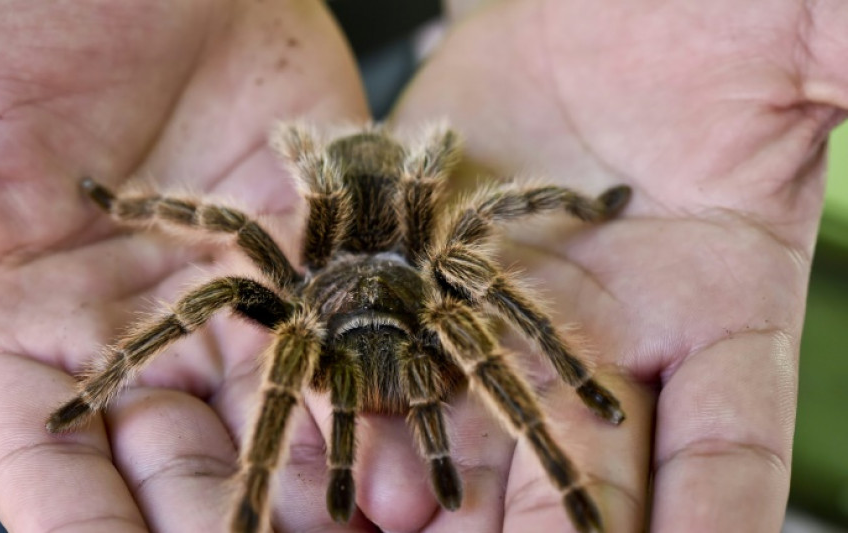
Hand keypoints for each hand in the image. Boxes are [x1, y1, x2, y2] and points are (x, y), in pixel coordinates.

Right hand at [0, 1, 368, 530]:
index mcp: (19, 311)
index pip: (48, 463)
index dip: (82, 531)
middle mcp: (129, 320)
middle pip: (169, 466)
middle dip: (214, 523)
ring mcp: (228, 290)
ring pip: (266, 420)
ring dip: (301, 484)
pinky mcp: (307, 248)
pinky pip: (336, 340)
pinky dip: (362, 397)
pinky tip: (393, 449)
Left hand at [386, 0, 847, 530]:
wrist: (600, 3)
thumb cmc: (717, 17)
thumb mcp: (807, 36)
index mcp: (722, 305)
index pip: (729, 445)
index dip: (713, 518)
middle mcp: (616, 331)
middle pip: (586, 464)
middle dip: (552, 525)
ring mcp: (519, 303)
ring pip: (483, 425)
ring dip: (450, 487)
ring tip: (407, 523)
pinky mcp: (444, 263)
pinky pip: (410, 343)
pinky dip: (383, 398)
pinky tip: (356, 447)